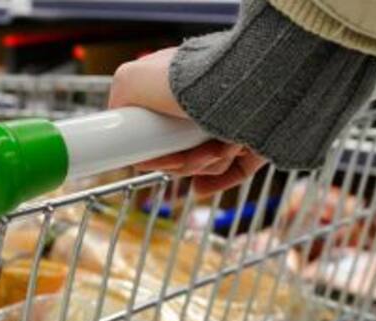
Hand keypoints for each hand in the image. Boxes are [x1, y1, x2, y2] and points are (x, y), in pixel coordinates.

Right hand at [108, 48, 267, 194]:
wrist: (248, 85)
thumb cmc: (189, 80)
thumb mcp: (132, 78)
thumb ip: (120, 96)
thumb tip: (117, 119)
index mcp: (180, 86)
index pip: (159, 129)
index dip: (154, 151)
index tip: (148, 160)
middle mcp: (207, 103)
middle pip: (183, 149)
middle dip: (179, 160)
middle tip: (179, 158)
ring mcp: (232, 121)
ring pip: (208, 160)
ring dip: (203, 163)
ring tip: (215, 149)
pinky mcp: (257, 138)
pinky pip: (234, 171)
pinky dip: (217, 180)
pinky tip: (202, 186)